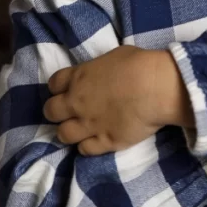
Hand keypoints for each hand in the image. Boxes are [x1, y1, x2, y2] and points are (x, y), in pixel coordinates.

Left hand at [44, 46, 191, 155]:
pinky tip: (96, 140)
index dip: (59, 88)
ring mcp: (88, 124)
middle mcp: (77, 103)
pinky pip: (84, 149)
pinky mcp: (104, 142)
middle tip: (69, 112)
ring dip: (68, 131)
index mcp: (78, 78)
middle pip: (50, 111)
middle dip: (57, 111)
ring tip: (80, 130)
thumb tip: (99, 74)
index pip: (53, 84)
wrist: (155, 88)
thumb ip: (98, 69)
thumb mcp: (113, 56)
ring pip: (63, 134)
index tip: (67, 89)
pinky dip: (87, 146)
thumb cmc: (138, 65)